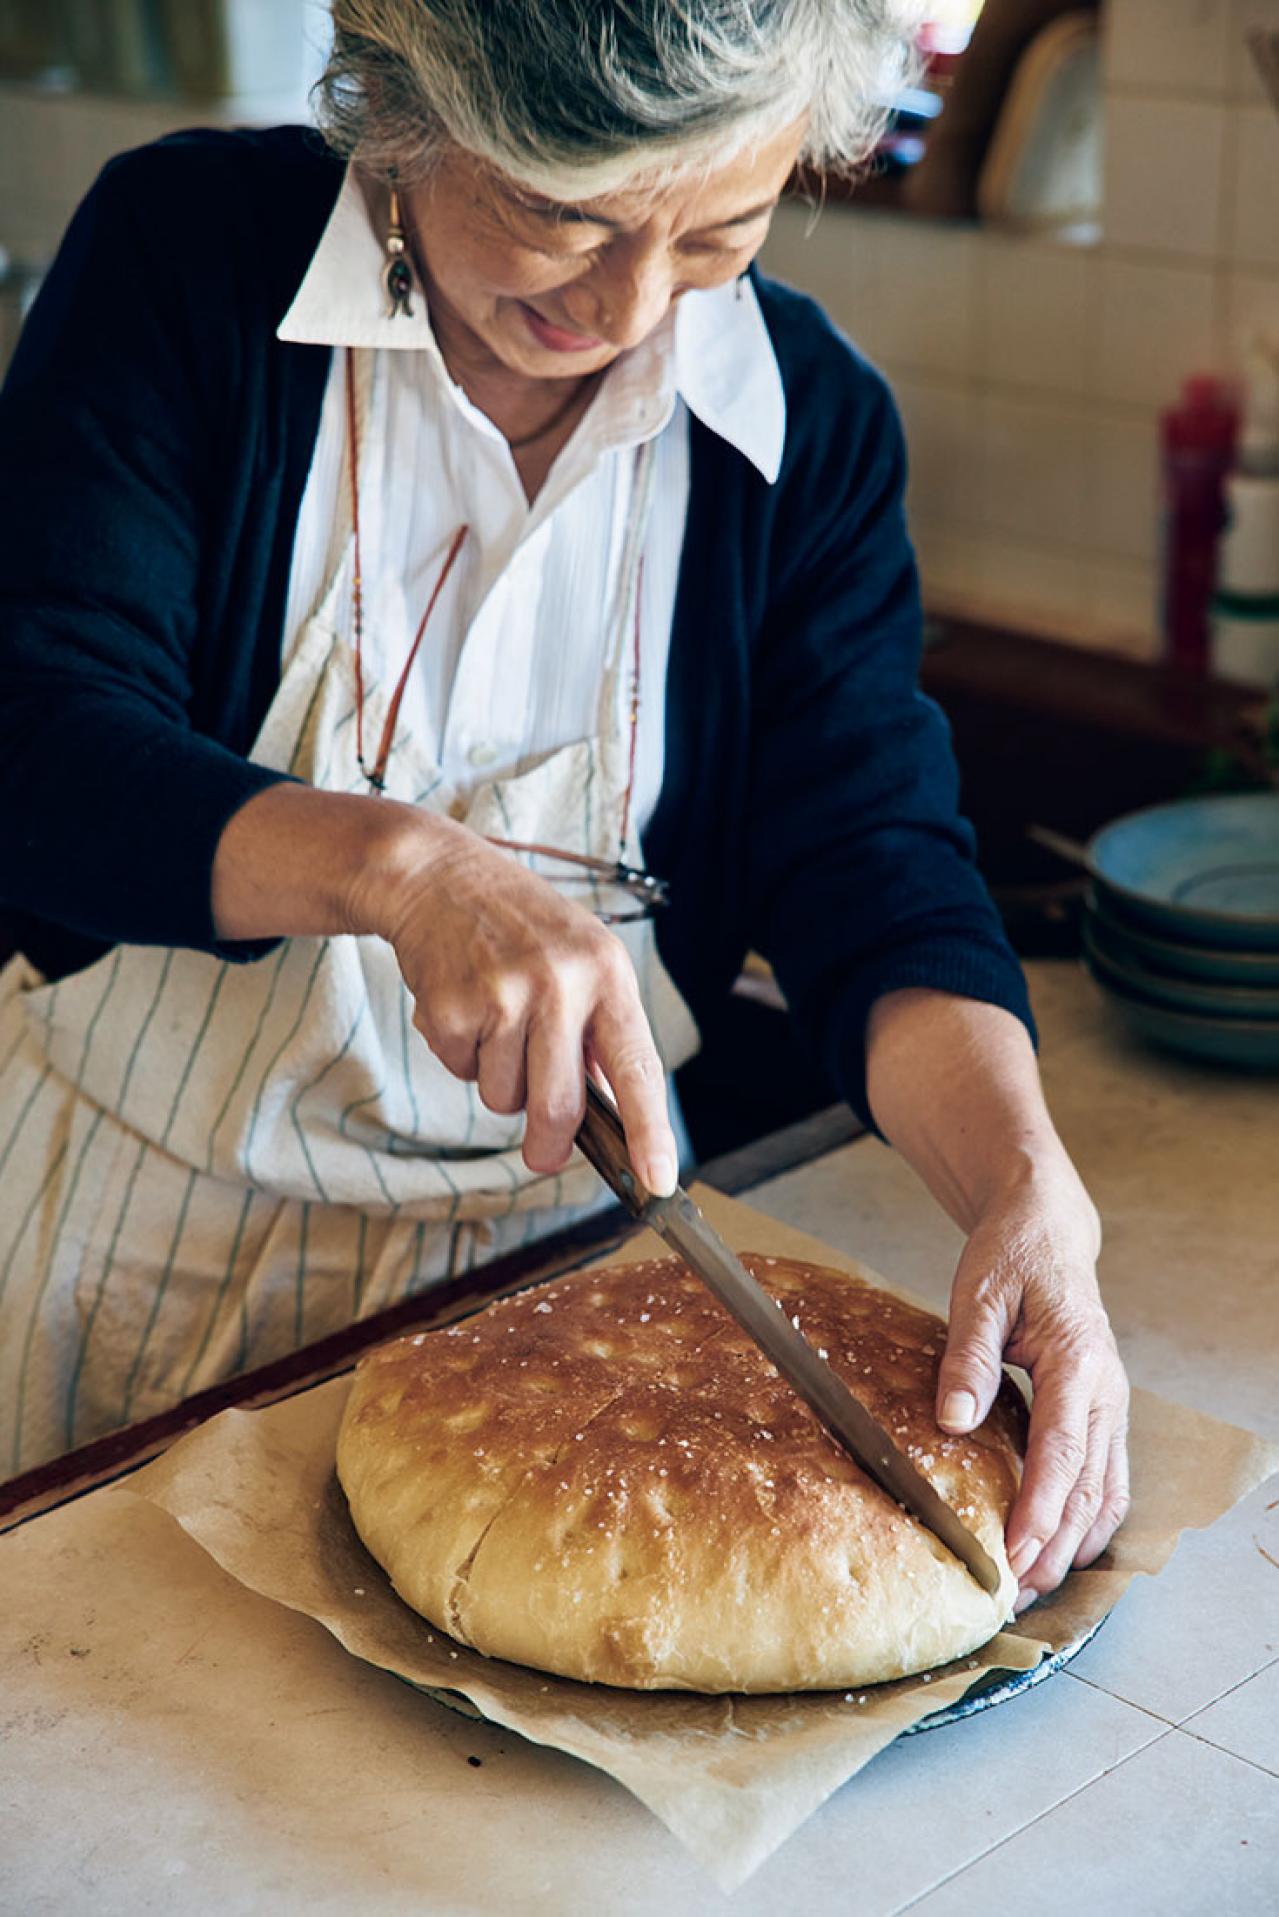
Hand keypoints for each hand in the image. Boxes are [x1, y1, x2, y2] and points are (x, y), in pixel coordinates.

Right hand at [358, 812, 678, 1194]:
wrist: (441, 877)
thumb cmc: (524, 929)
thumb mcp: (583, 961)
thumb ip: (601, 1035)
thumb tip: (616, 1119)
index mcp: (607, 974)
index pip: (637, 1068)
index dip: (649, 1132)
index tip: (657, 1180)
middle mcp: (560, 984)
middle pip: (558, 1106)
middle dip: (549, 1144)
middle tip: (543, 1153)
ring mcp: (503, 995)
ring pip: (504, 1097)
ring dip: (498, 1079)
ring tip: (496, 1020)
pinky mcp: (451, 1008)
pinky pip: (461, 1073)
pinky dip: (461, 1056)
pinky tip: (464, 1006)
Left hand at [934, 1166, 1129, 1609]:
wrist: (1047, 1232)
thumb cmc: (1010, 1257)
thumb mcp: (977, 1293)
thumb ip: (967, 1357)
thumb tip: (953, 1420)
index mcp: (1078, 1362)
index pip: (1063, 1452)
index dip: (1040, 1508)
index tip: (1013, 1552)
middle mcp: (1106, 1391)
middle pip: (1089, 1487)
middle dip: (1056, 1546)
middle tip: (1016, 1594)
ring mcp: (1112, 1404)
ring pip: (1105, 1491)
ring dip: (1074, 1544)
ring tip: (1034, 1587)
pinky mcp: (1103, 1412)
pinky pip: (1107, 1478)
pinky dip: (1089, 1521)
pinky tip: (1062, 1551)